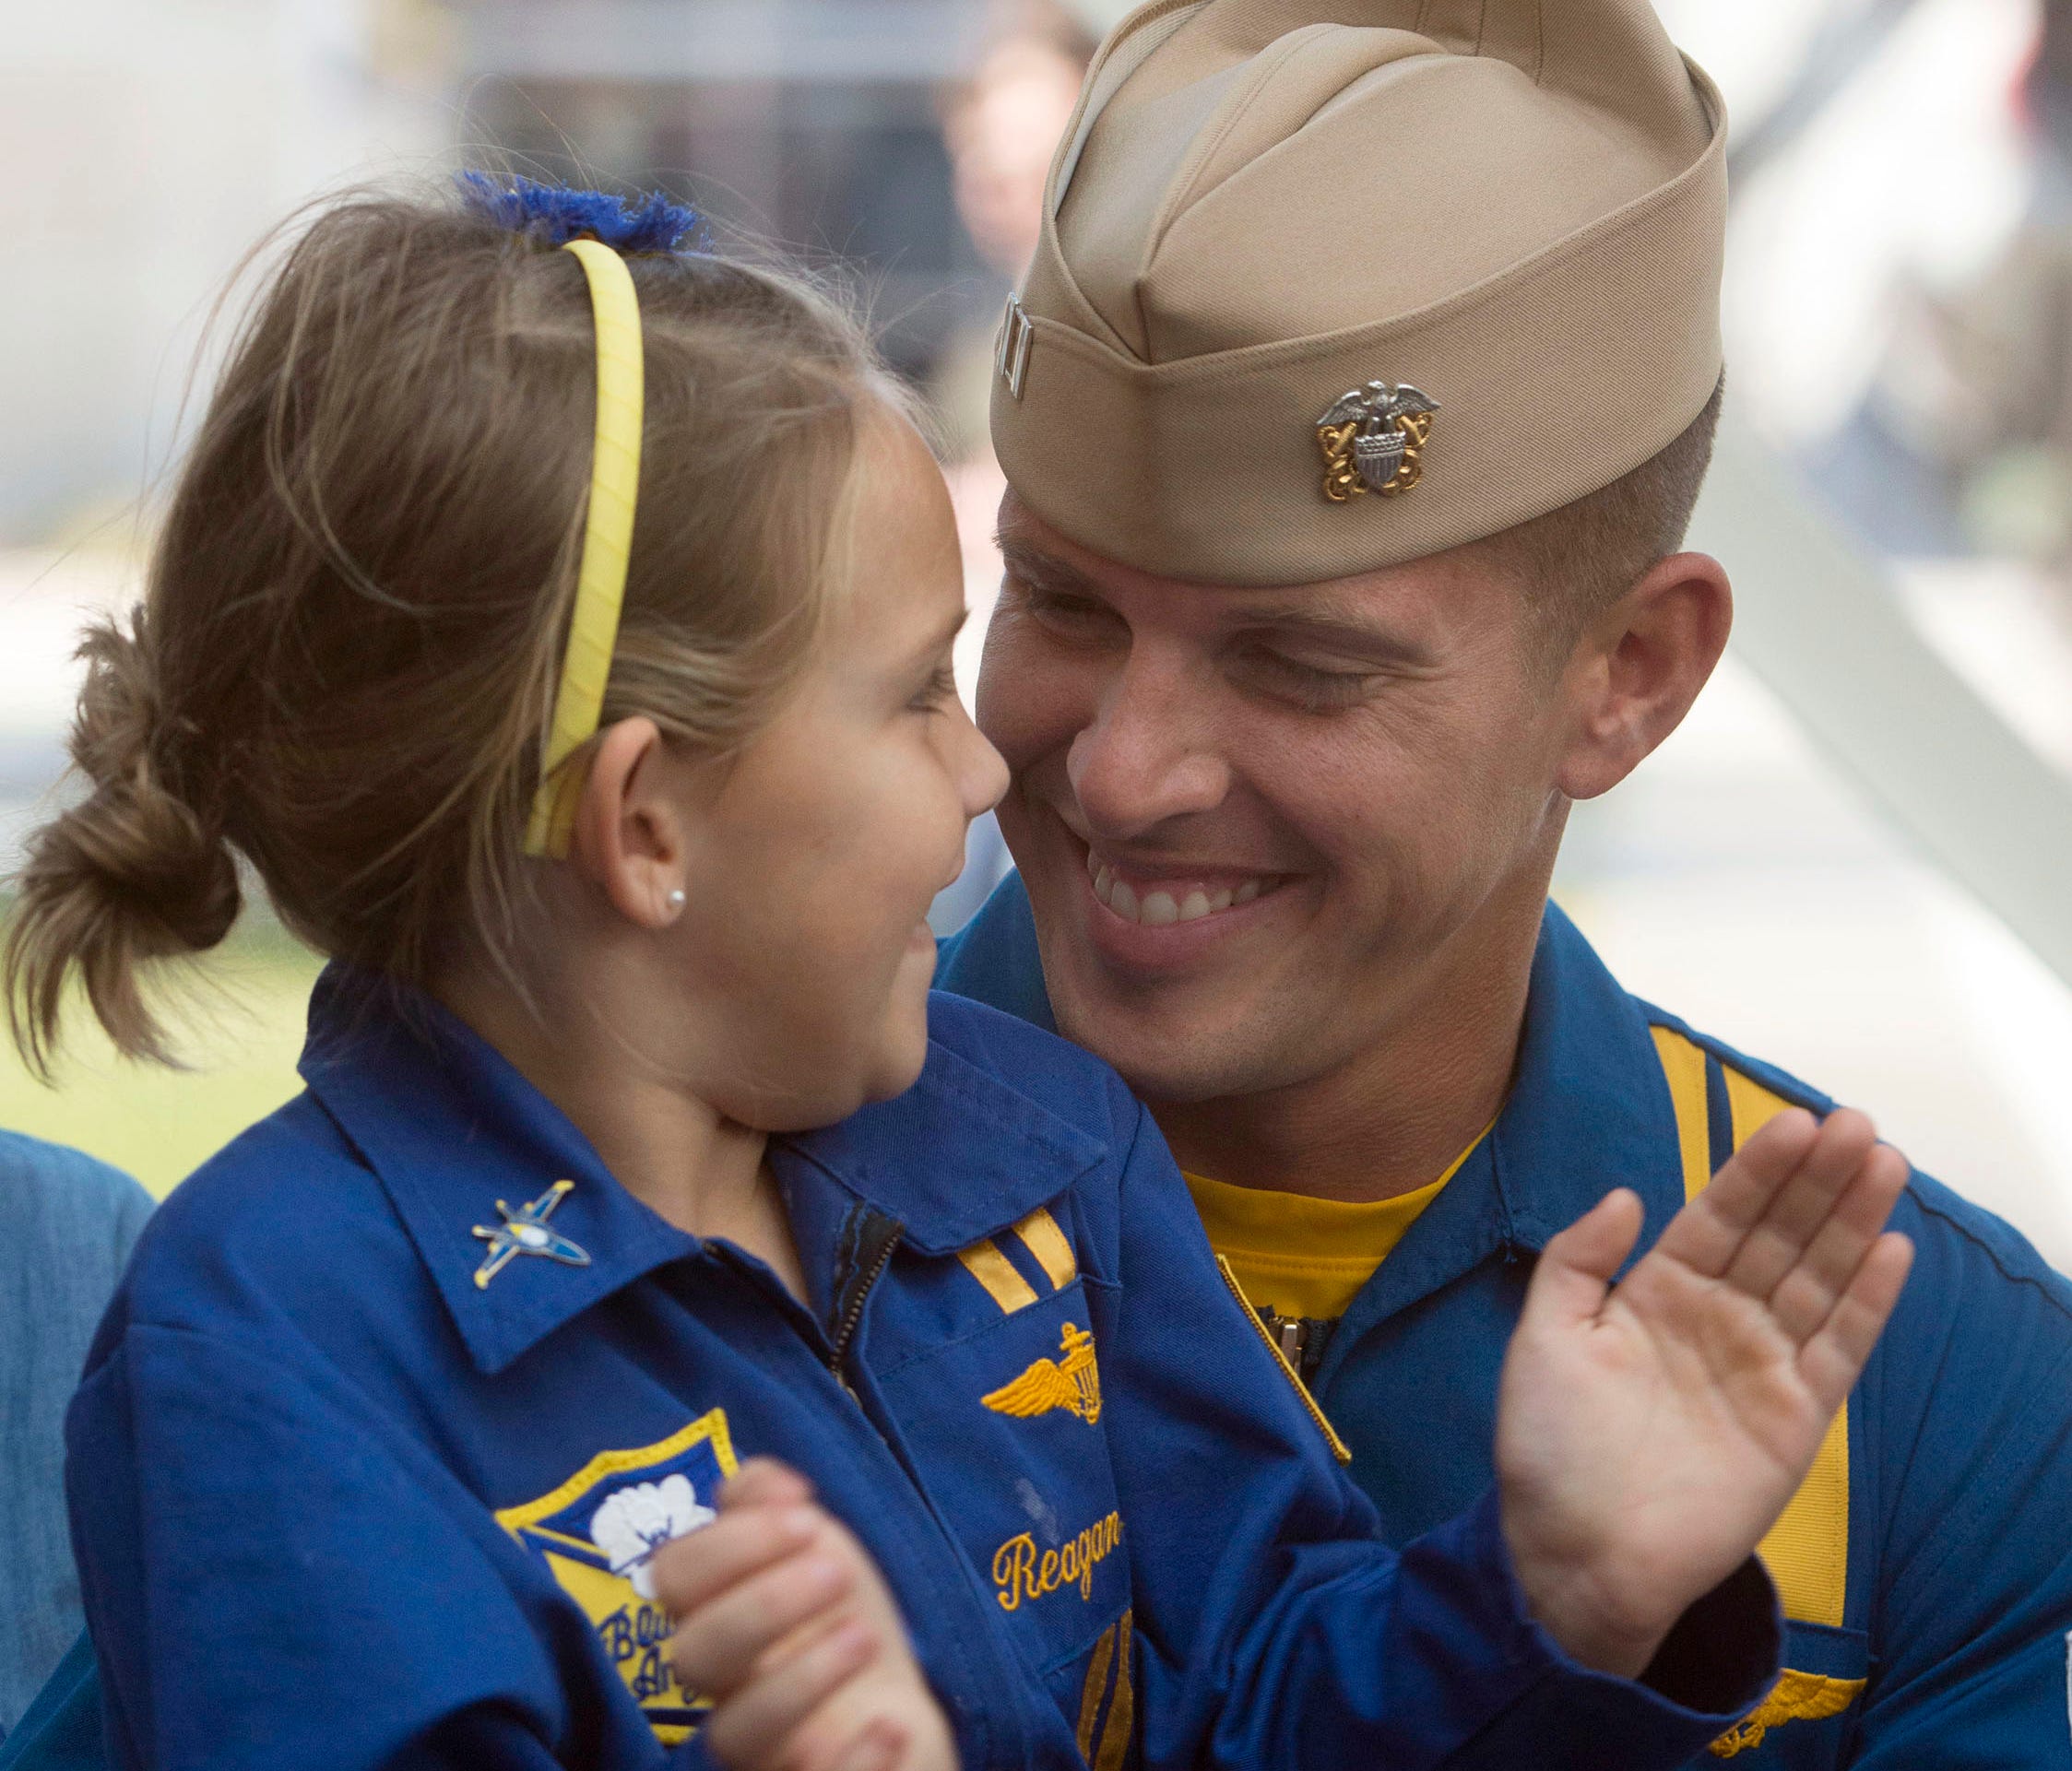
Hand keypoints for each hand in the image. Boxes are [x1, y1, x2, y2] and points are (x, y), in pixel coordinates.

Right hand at [652, 1459, 957, 1770]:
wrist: (890, 1717)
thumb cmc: (836, 1623)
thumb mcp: (811, 1545)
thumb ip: (768, 1500)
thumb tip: (770, 1487)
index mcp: (713, 1614)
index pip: (673, 1576)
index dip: (731, 1541)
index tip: (806, 1515)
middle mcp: (722, 1684)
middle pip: (693, 1655)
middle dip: (764, 1604)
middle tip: (836, 1573)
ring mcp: (759, 1747)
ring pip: (734, 1733)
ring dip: (802, 1679)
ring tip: (864, 1637)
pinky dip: (849, 1761)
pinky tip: (890, 1726)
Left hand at [1497, 1107, 1912, 1676]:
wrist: (1574, 1550)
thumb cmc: (1549, 1445)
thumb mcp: (1544, 1336)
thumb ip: (1581, 1260)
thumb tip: (1624, 1194)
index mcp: (1658, 1292)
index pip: (1719, 1215)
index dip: (1757, 1170)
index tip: (1794, 1121)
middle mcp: (1717, 1319)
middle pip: (1780, 1235)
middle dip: (1818, 1180)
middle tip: (1858, 1124)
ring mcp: (1760, 1365)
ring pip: (1818, 1278)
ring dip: (1854, 1222)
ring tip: (1885, 1163)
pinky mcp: (1795, 1419)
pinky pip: (1839, 1350)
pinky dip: (1869, 1302)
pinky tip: (1892, 1250)